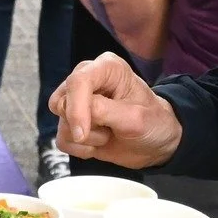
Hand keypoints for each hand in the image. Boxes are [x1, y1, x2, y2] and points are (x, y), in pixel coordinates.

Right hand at [47, 53, 181, 169]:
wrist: (156, 143)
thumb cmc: (153, 122)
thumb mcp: (135, 117)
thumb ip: (105, 111)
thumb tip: (75, 115)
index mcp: (106, 68)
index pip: (78, 81)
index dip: (76, 108)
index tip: (82, 134)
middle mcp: (87, 80)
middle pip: (61, 102)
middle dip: (84, 124)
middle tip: (109, 129)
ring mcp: (77, 102)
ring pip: (61, 123)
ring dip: (86, 138)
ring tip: (109, 134)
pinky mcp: (72, 123)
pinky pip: (61, 140)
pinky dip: (79, 149)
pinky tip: (98, 144)